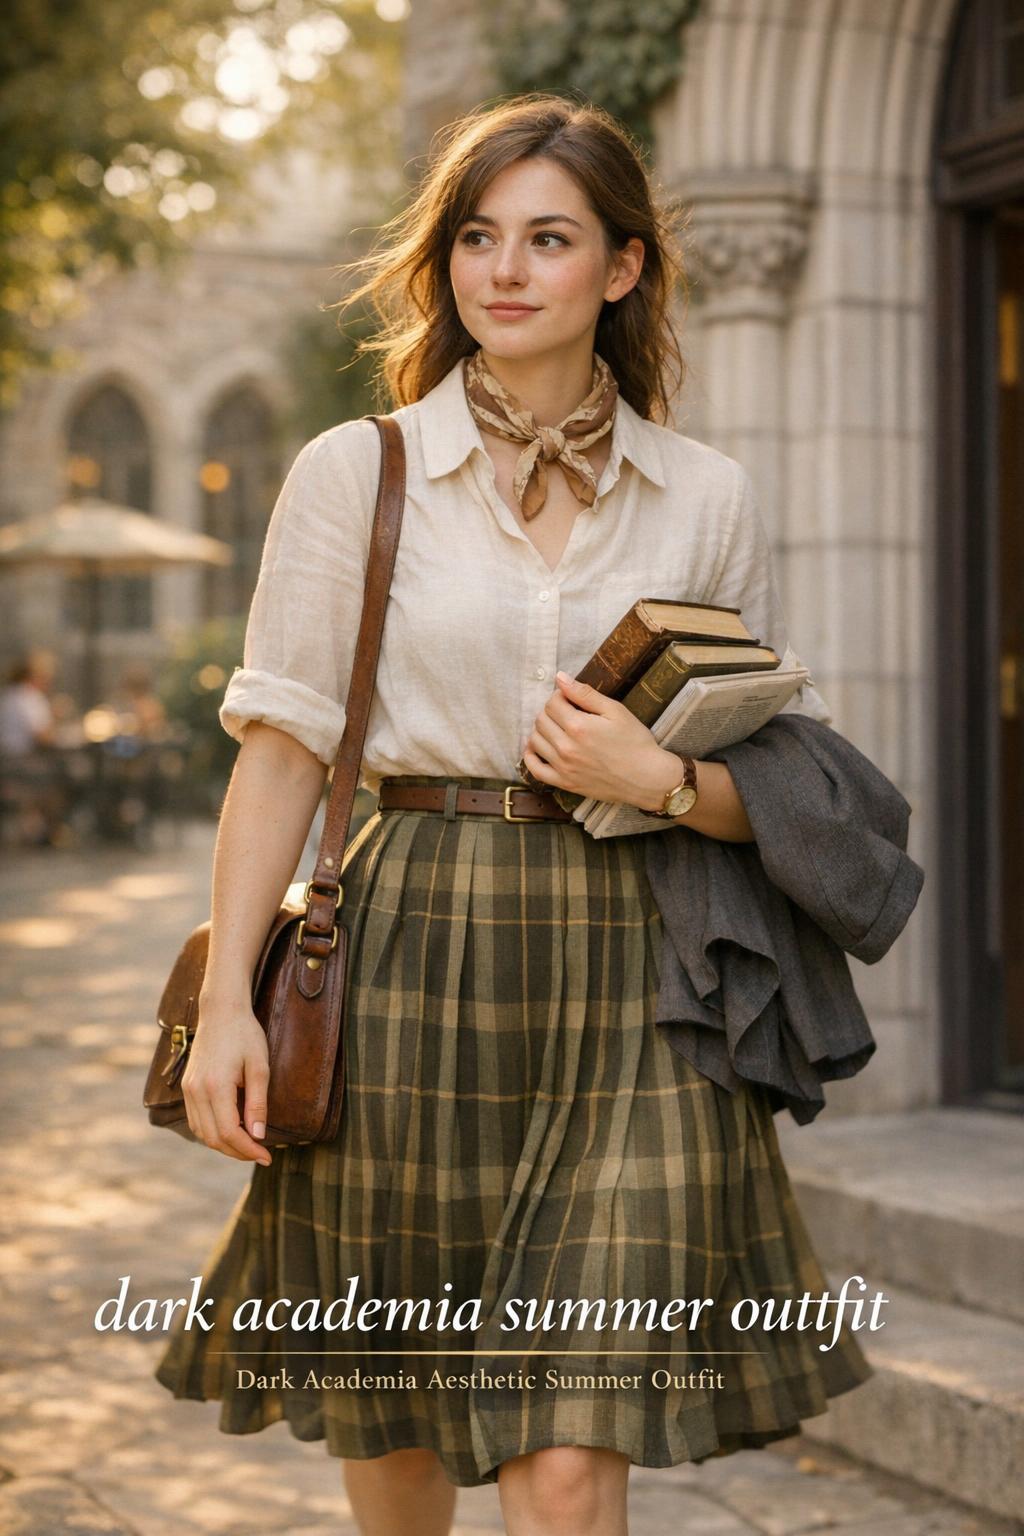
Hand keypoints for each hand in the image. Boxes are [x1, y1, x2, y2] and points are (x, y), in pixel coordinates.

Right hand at [181, 993, 272, 1164]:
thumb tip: (258, 1135)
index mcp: (215, 1087)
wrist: (220, 1012)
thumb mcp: (259, 1067)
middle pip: (213, 1138)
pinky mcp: (187, 1087)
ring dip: (224, 1145)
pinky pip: (196, 1121)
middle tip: (260, 1154)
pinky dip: (212, 1132)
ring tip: (248, 1145)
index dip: (248, 1150)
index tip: (267, 1157)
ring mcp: (188, 1090)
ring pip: (202, 1133)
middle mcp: (196, 1091)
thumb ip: (258, 1103)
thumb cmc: (245, 1035)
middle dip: (237, 1152)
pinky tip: (231, 1130)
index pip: (229, 1132)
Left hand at [521, 671, 687, 810]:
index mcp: (578, 727)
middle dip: (551, 711)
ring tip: (557, 727)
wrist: (647, 778)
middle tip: (566, 711)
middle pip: (541, 720)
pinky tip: (537, 747)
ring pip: (535, 741)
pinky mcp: (565, 783)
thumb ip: (585, 694)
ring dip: (541, 729)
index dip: (560, 696)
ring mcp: (563, 767)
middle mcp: (566, 748)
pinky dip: (530, 756)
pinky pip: (535, 770)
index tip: (570, 698)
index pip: (552, 703)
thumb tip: (560, 678)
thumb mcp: (615, 711)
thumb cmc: (635, 742)